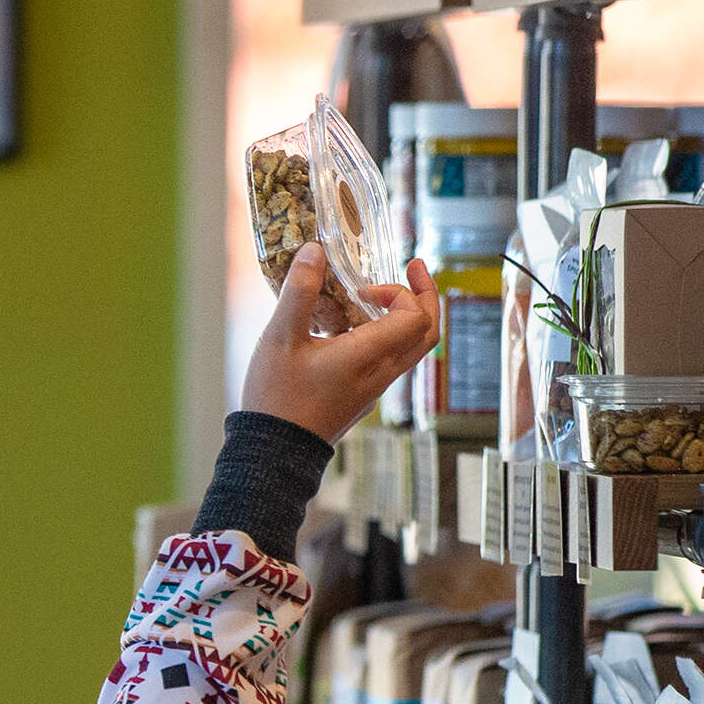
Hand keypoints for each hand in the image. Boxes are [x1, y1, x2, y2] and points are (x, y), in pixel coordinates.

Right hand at [240, 244, 441, 442]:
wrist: (275, 452)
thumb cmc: (277, 398)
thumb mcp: (280, 337)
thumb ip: (299, 291)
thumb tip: (314, 251)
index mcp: (367, 357)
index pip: (415, 318)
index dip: (401, 292)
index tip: (365, 287)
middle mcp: (380, 374)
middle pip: (428, 333)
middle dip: (426, 295)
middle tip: (414, 267)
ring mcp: (375, 389)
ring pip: (412, 349)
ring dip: (407, 316)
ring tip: (382, 294)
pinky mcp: (363, 397)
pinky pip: (391, 361)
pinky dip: (388, 335)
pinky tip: (354, 325)